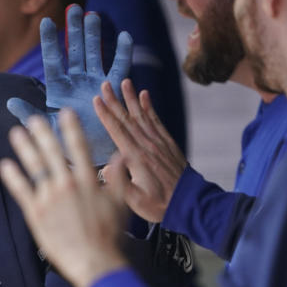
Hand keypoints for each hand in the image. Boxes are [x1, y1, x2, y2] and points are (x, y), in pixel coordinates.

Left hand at [0, 109, 129, 286]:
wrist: (94, 261)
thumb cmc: (109, 236)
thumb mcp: (120, 205)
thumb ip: (118, 179)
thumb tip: (121, 156)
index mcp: (88, 181)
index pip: (79, 148)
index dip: (71, 128)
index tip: (64, 113)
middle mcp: (67, 184)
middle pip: (52, 152)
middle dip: (42, 133)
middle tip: (33, 119)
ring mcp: (49, 198)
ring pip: (34, 166)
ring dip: (24, 147)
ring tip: (16, 133)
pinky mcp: (36, 213)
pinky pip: (22, 190)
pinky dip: (13, 176)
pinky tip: (6, 164)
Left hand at [7, 5, 131, 165]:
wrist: (91, 156)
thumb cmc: (65, 144)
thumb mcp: (47, 129)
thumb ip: (30, 115)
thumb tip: (10, 101)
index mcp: (58, 89)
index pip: (52, 60)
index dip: (49, 41)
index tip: (45, 21)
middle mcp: (76, 82)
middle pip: (75, 51)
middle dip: (74, 30)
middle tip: (74, 8)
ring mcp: (94, 83)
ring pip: (94, 54)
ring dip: (94, 35)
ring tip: (94, 15)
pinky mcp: (112, 89)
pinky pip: (119, 68)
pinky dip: (123, 53)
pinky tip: (126, 35)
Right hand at [96, 79, 186, 221]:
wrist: (189, 203)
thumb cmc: (159, 205)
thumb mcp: (135, 201)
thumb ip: (120, 185)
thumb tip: (105, 169)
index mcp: (136, 158)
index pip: (117, 131)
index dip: (106, 115)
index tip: (97, 100)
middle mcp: (147, 146)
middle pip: (127, 119)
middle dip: (115, 101)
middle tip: (105, 84)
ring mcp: (158, 143)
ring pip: (142, 116)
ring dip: (132, 98)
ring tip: (125, 82)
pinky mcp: (167, 144)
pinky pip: (156, 121)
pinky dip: (150, 107)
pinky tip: (145, 95)